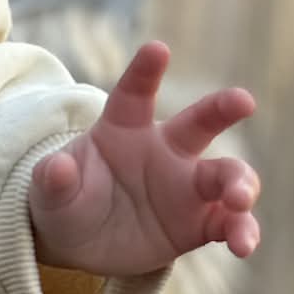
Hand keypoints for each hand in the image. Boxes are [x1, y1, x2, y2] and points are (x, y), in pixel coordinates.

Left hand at [29, 41, 259, 276]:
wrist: (81, 244)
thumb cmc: (66, 202)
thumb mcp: (50, 194)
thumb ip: (53, 179)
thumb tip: (57, 167)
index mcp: (123, 129)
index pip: (134, 95)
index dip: (145, 72)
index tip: (157, 49)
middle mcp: (164, 149)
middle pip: (200, 121)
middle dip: (223, 107)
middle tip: (242, 101)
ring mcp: (187, 185)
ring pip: (227, 174)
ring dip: (240, 184)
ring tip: (238, 200)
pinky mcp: (200, 221)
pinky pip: (229, 222)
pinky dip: (241, 231)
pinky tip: (243, 244)